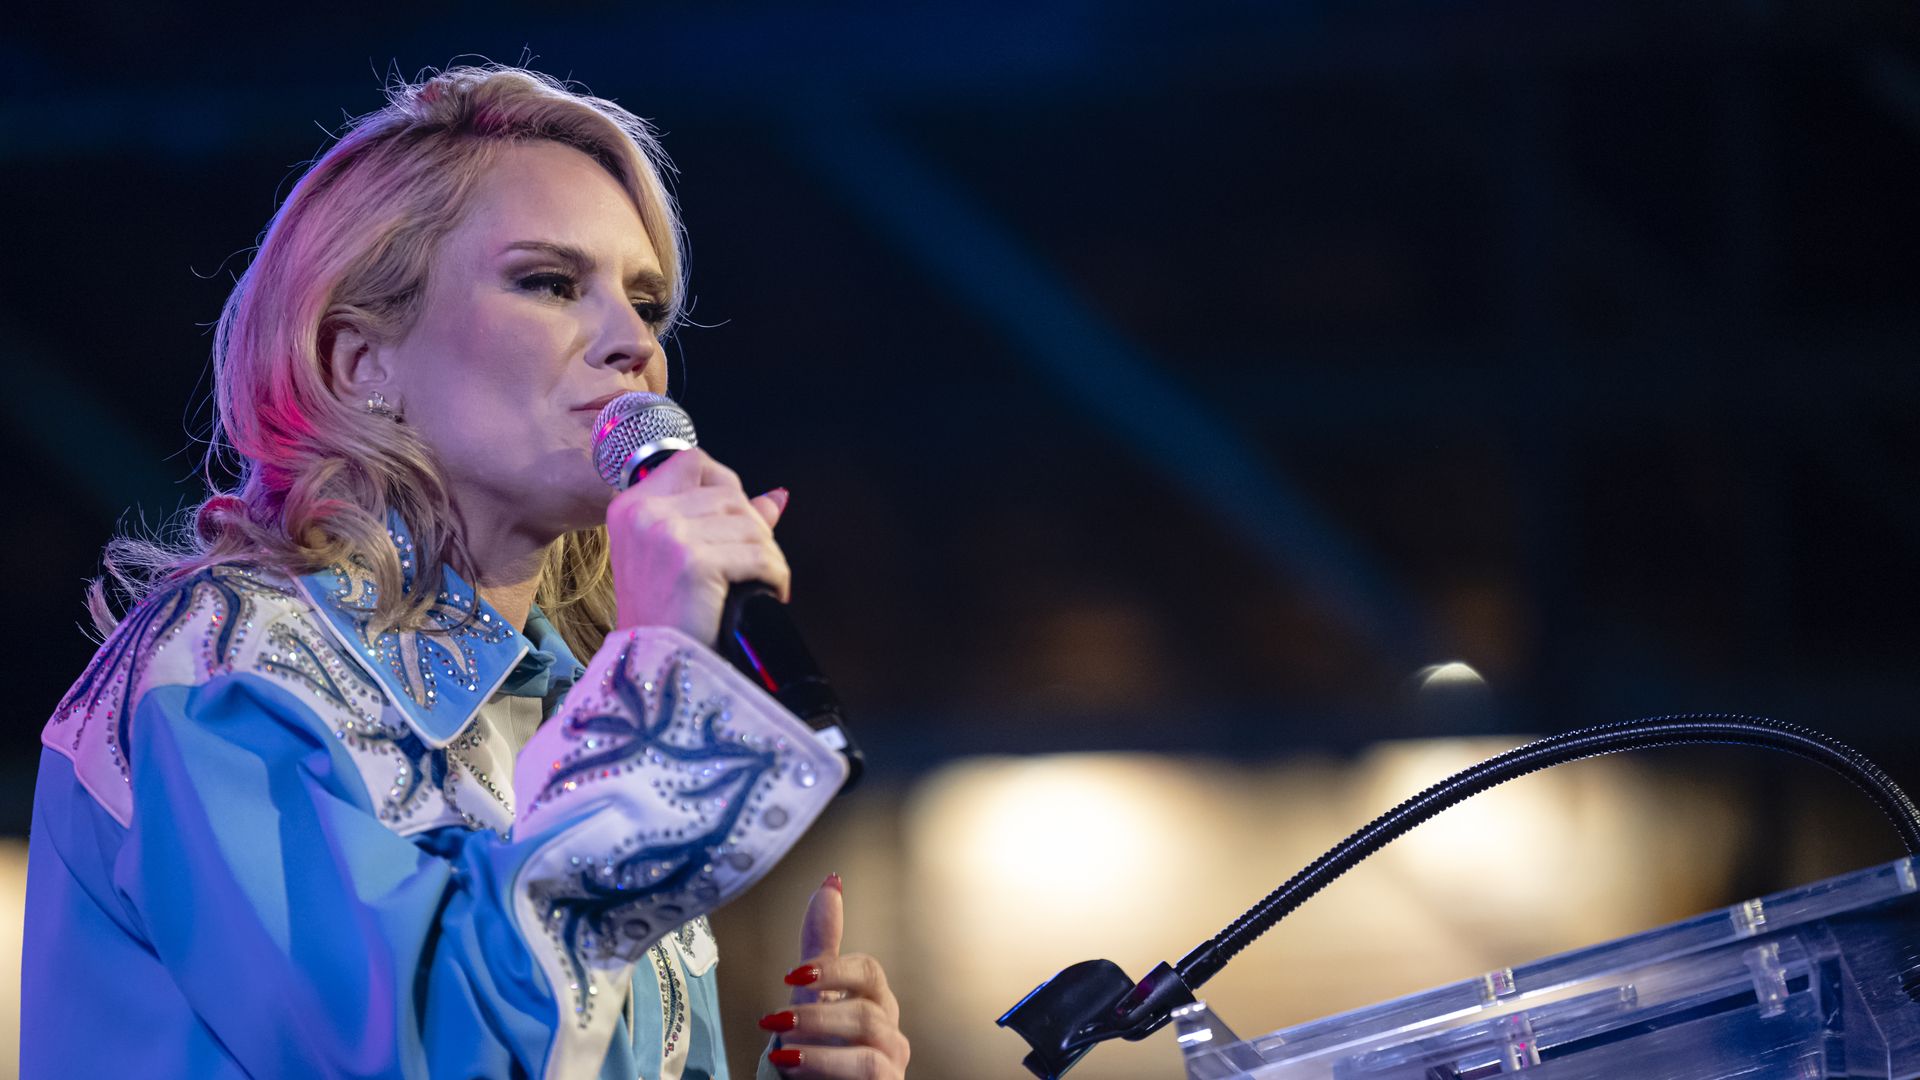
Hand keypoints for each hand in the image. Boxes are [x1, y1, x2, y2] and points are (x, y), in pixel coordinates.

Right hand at [606, 448, 788, 645]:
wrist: (654, 667)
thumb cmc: (664, 619)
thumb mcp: (679, 558)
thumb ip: (724, 519)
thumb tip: (776, 497)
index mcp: (631, 506)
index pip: (692, 462)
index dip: (724, 485)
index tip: (734, 523)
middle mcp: (644, 513)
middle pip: (728, 492)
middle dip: (752, 529)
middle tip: (753, 564)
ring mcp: (666, 534)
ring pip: (749, 523)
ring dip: (767, 555)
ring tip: (760, 582)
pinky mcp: (693, 561)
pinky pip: (759, 555)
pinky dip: (775, 576)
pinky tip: (769, 593)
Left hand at [760, 875, 910, 1078]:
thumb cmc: (815, 1044)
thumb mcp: (810, 992)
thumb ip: (822, 941)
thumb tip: (831, 881)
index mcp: (875, 1000)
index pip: (868, 971)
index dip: (833, 970)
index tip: (792, 975)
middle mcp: (890, 1029)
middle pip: (867, 1008)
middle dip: (817, 1015)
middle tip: (775, 1021)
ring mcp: (893, 1062)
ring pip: (867, 1042)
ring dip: (819, 1045)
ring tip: (783, 1049)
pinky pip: (869, 1072)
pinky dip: (827, 1067)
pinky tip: (794, 1066)